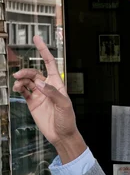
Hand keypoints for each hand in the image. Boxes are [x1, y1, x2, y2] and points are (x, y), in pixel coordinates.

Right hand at [12, 35, 85, 162]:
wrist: (62, 136)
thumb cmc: (67, 121)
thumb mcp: (64, 105)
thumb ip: (52, 93)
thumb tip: (39, 83)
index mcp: (57, 84)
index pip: (49, 64)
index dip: (43, 51)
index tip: (37, 39)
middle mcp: (47, 87)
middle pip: (34, 73)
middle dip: (26, 71)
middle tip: (19, 75)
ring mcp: (39, 95)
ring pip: (27, 81)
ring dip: (21, 80)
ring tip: (18, 84)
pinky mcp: (33, 103)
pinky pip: (23, 91)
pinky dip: (19, 88)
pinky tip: (17, 88)